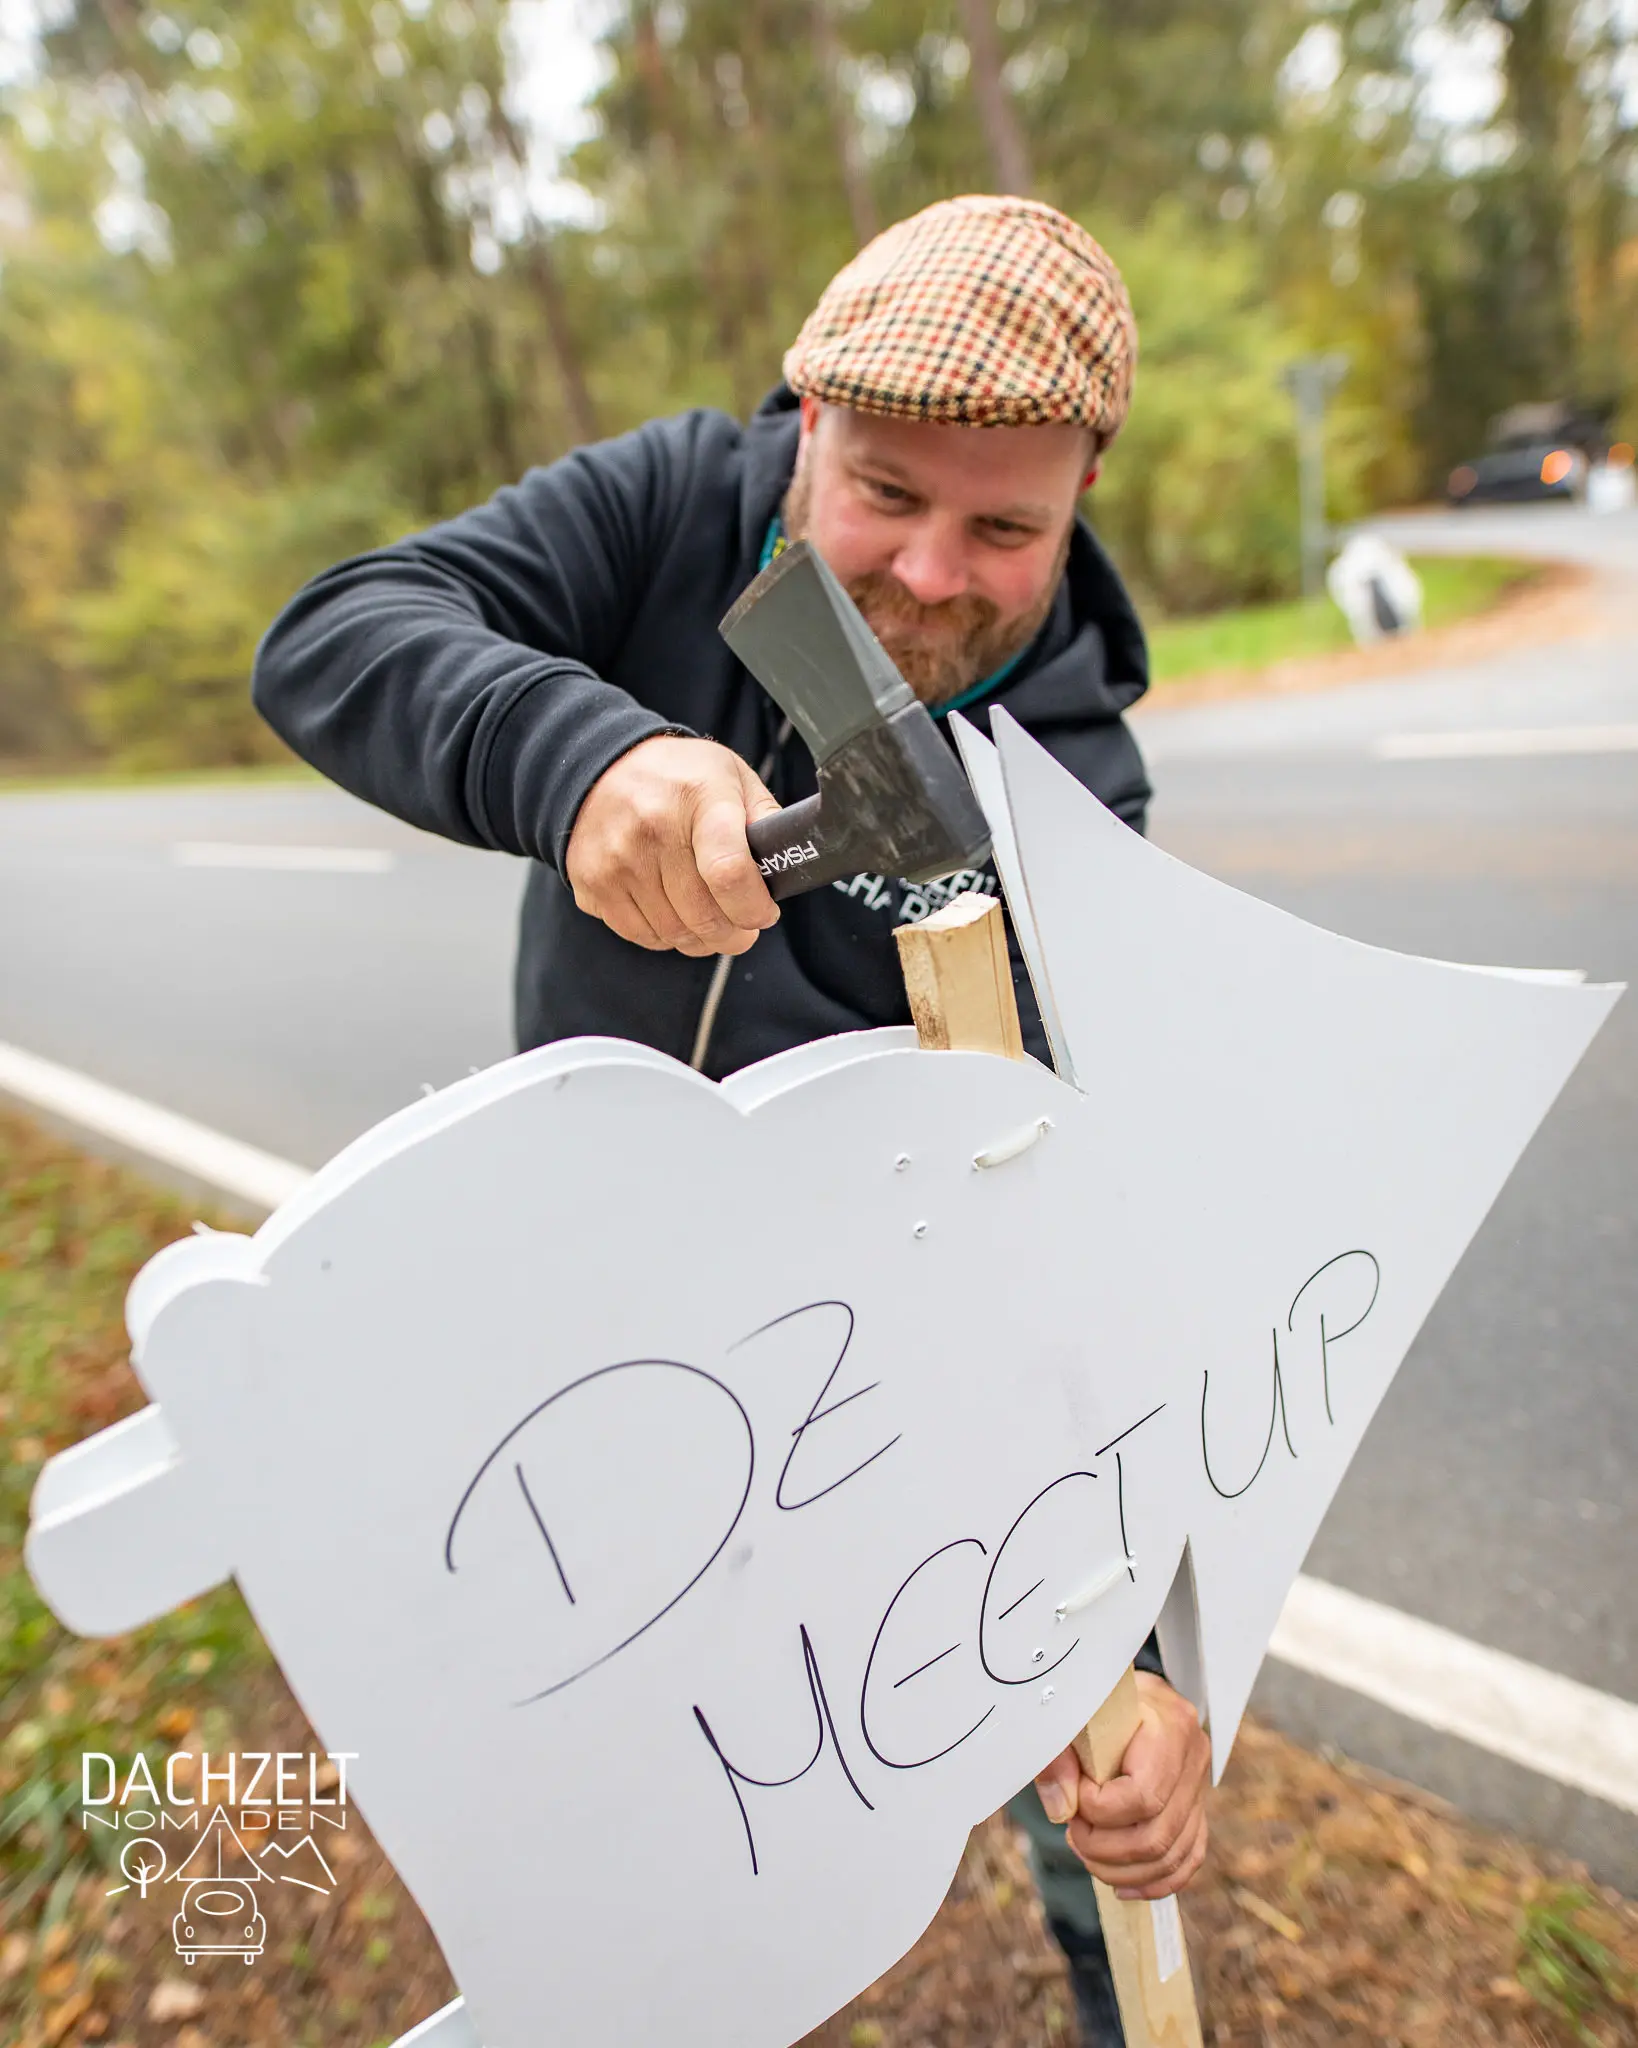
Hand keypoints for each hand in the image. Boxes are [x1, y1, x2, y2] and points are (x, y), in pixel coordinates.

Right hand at [565, 736, 781, 956]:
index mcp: (699, 797)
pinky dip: (664, 935)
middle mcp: (652, 828)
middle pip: (704, 915)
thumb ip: (765, 820)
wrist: (600, 765)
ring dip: (700, 938)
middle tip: (742, 926)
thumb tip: (788, 865)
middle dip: (734, 933)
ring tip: (708, 917)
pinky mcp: (592, 882)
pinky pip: (641, 935)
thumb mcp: (732, 778)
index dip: (753, 908)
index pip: (729, 872)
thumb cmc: (678, 777)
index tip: (763, 913)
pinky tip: (672, 910)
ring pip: (674, 934)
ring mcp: (617, 858)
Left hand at [1033, 1672, 1209, 1899]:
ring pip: (1172, 1857)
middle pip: (1157, 1837)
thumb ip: (1057, 1754)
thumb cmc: (1093, 1699)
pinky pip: (1186, 1861)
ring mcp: (1199, 1788)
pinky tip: (1121, 1886)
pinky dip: (1153, 1882)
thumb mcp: (1069, 1713)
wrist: (1121, 1690)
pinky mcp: (1195, 1810)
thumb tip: (1061, 1809)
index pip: (1143, 1796)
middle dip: (1104, 1848)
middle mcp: (1194, 1758)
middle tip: (1073, 1831)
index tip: (1075, 1792)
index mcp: (1170, 1724)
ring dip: (1120, 1870)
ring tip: (1085, 1849)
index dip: (1100, 1808)